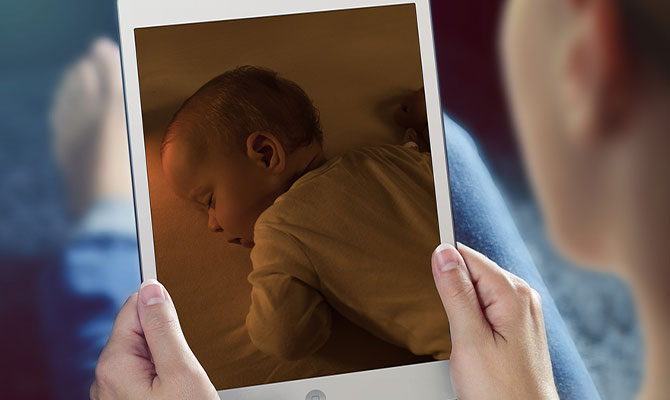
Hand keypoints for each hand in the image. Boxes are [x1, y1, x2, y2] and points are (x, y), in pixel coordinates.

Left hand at [90, 280, 217, 399]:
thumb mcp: (181, 370)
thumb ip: (164, 327)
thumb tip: (152, 289)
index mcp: (114, 364)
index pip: (134, 308)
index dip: (163, 313)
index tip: (180, 325)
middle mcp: (105, 379)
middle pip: (139, 333)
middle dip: (166, 342)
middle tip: (183, 369)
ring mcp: (113, 394)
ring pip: (143, 356)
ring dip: (164, 363)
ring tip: (180, 387)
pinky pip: (142, 377)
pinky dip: (160, 380)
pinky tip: (173, 395)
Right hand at [431, 243, 557, 399]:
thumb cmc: (500, 390)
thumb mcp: (469, 338)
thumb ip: (455, 292)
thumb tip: (443, 253)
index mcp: (511, 292)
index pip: (467, 256)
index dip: (444, 270)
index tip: (435, 291)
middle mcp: (522, 296)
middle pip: (473, 272)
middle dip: (454, 290)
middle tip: (453, 325)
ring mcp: (523, 312)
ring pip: (479, 291)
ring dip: (463, 308)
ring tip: (465, 339)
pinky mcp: (519, 327)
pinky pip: (489, 308)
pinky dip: (474, 319)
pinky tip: (474, 342)